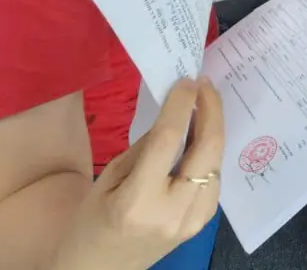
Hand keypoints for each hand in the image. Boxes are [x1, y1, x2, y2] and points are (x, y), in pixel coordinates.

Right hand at [53, 79, 223, 269]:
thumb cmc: (90, 223)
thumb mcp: (107, 179)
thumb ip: (144, 149)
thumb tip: (175, 115)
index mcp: (137, 201)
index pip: (169, 141)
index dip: (181, 106)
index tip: (187, 81)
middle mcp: (171, 212)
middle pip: (207, 151)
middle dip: (211, 111)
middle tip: (205, 86)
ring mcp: (191, 223)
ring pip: (216, 165)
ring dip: (214, 132)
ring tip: (204, 106)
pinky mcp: (200, 226)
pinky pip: (214, 182)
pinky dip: (210, 157)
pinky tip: (201, 141)